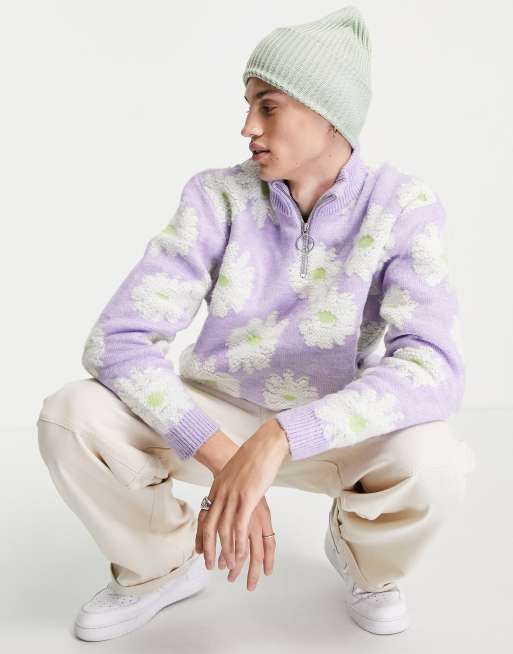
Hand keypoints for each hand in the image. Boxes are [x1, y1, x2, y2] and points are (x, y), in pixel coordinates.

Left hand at [194, 419, 288, 590]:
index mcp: (218, 488)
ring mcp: (234, 496)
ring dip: (226, 552)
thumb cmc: (251, 458)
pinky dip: (238, 543)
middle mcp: (222, 494)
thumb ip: (226, 487)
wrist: (263, 446)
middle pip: (211, 528)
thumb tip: (225, 497)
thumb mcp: (233, 474)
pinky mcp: (248, 498)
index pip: (205, 517)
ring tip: (228, 567)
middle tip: (210, 566)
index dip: (203, 538)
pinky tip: (240, 554)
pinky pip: (240, 526)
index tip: (203, 553)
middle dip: (210, 550)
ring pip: (225, 530)